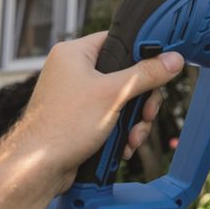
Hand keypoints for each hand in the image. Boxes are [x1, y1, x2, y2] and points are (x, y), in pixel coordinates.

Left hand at [14, 32, 183, 192]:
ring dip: (133, 120)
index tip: (159, 67)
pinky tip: (123, 145)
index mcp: (74, 53)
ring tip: (133, 136)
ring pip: (120, 99)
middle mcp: (73, 71)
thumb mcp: (114, 95)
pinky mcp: (79, 117)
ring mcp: (76, 95)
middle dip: (140, 100)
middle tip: (146, 112)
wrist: (38, 168)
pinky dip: (121, 130)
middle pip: (124, 74)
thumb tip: (171, 60)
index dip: (141, 55)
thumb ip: (146, 74)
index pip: (118, 41)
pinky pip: (110, 115)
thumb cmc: (62, 127)